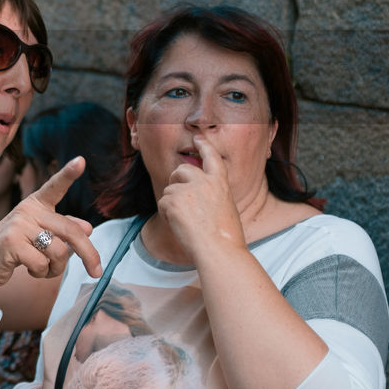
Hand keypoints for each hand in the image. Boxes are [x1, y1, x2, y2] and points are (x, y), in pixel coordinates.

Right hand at [0, 157, 101, 291]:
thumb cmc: (11, 251)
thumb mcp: (38, 237)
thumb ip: (61, 231)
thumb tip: (88, 228)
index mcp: (35, 205)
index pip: (54, 187)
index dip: (68, 173)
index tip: (81, 161)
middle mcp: (27, 210)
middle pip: (71, 231)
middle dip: (89, 254)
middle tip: (96, 271)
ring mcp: (18, 225)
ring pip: (59, 252)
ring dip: (56, 268)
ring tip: (42, 268)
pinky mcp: (11, 242)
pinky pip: (43, 264)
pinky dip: (41, 273)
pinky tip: (28, 269)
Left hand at [157, 135, 243, 261]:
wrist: (218, 250)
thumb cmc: (225, 238)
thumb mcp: (226, 209)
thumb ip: (212, 196)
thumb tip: (196, 197)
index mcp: (220, 183)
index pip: (212, 158)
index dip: (204, 146)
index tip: (198, 138)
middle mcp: (204, 182)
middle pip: (182, 170)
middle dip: (175, 179)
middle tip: (177, 196)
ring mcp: (188, 190)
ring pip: (169, 190)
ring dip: (172, 204)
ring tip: (186, 222)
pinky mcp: (173, 200)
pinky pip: (162, 203)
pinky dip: (166, 215)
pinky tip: (179, 225)